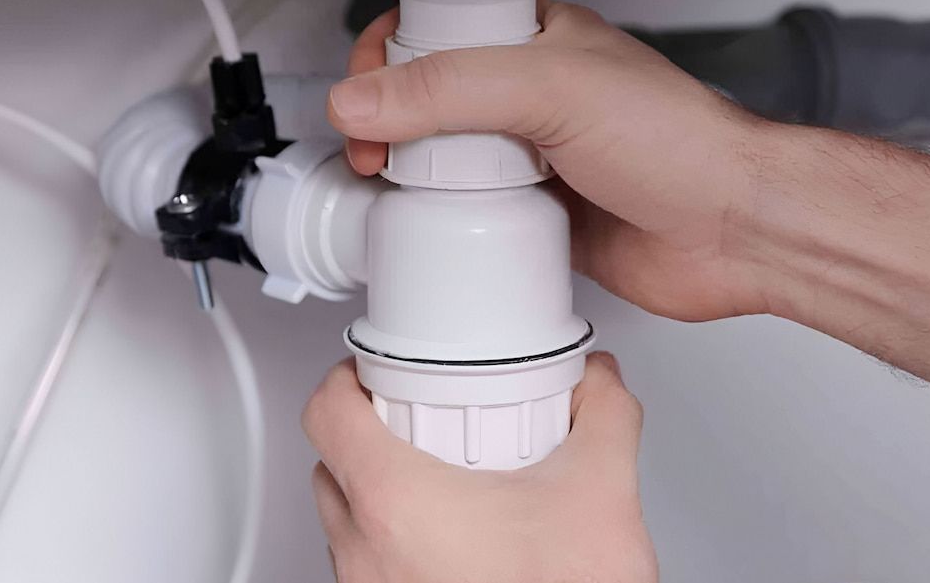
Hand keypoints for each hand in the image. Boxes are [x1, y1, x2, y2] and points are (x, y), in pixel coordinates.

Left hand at [304, 353, 656, 582]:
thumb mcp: (600, 491)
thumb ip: (602, 413)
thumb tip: (596, 382)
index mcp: (396, 504)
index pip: (327, 412)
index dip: (346, 376)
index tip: (372, 368)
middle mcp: (366, 554)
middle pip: (331, 461)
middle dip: (371, 428)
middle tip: (416, 413)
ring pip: (343, 516)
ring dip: (377, 485)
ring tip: (436, 471)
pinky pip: (363, 561)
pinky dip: (389, 534)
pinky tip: (449, 531)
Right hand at [328, 0, 765, 320]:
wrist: (734, 230)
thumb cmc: (677, 142)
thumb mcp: (553, 88)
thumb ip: (452, 87)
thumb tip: (361, 99)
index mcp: (539, 42)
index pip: (439, 28)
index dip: (389, 52)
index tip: (363, 88)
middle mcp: (532, 98)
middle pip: (432, 98)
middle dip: (388, 120)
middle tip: (371, 150)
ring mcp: (534, 159)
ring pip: (447, 160)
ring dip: (411, 174)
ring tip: (392, 189)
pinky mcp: (539, 216)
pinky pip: (471, 215)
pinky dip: (445, 221)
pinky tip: (433, 229)